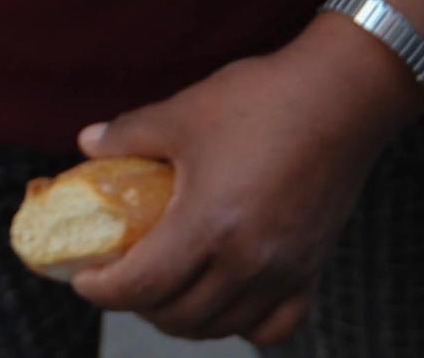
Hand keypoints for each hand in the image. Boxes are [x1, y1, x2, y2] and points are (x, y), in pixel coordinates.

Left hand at [65, 17, 419, 342]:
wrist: (340, 96)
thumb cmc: (261, 99)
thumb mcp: (183, 112)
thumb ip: (128, 134)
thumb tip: (86, 143)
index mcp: (209, 224)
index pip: (142, 285)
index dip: (103, 290)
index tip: (83, 278)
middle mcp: (248, 261)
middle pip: (179, 316)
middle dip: (138, 305)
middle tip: (120, 278)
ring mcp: (284, 271)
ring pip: (222, 326)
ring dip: (184, 318)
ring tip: (163, 290)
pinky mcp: (311, 269)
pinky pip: (274, 326)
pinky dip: (243, 324)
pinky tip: (224, 301)